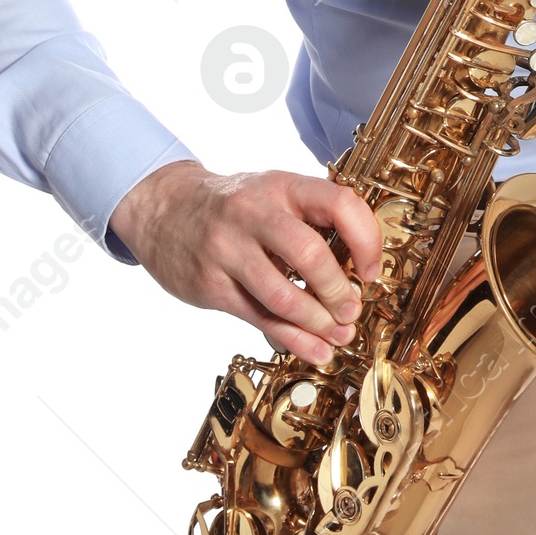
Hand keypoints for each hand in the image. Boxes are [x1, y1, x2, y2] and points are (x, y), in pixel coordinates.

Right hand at [109, 162, 382, 366]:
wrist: (164, 209)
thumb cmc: (234, 206)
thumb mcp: (274, 195)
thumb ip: (311, 222)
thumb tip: (360, 270)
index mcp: (283, 185)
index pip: (339, 204)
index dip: (366, 240)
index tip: (371, 271)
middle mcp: (254, 212)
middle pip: (310, 254)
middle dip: (339, 291)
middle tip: (353, 310)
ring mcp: (228, 248)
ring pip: (283, 295)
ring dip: (317, 322)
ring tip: (337, 333)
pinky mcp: (211, 283)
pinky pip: (259, 317)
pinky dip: (293, 339)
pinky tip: (315, 349)